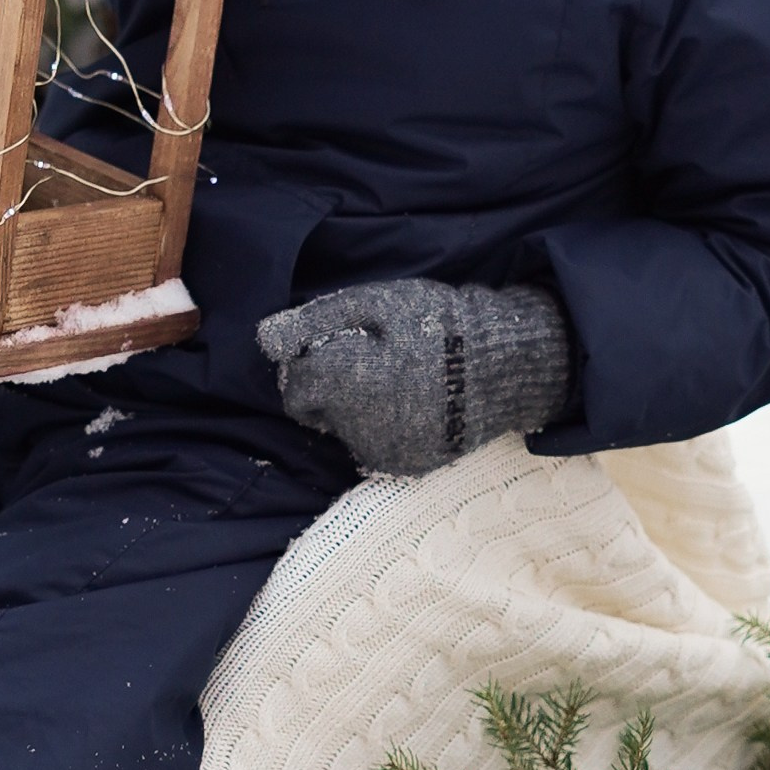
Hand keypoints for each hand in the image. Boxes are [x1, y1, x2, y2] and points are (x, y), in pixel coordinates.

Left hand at [258, 280, 574, 477]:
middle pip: (316, 411)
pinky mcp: (405, 465)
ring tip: (401, 380)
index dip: (313, 362)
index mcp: (343, 382)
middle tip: (373, 362)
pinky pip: (376, 446)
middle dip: (332, 387)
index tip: (341, 346)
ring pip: (345, 430)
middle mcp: (356, 425)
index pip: (297, 386)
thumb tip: (264, 340)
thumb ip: (314, 322)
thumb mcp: (375, 303)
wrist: (505, 367)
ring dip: (358, 408)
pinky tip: (415, 404)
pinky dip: (386, 428)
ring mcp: (382, 451)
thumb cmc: (437, 323)